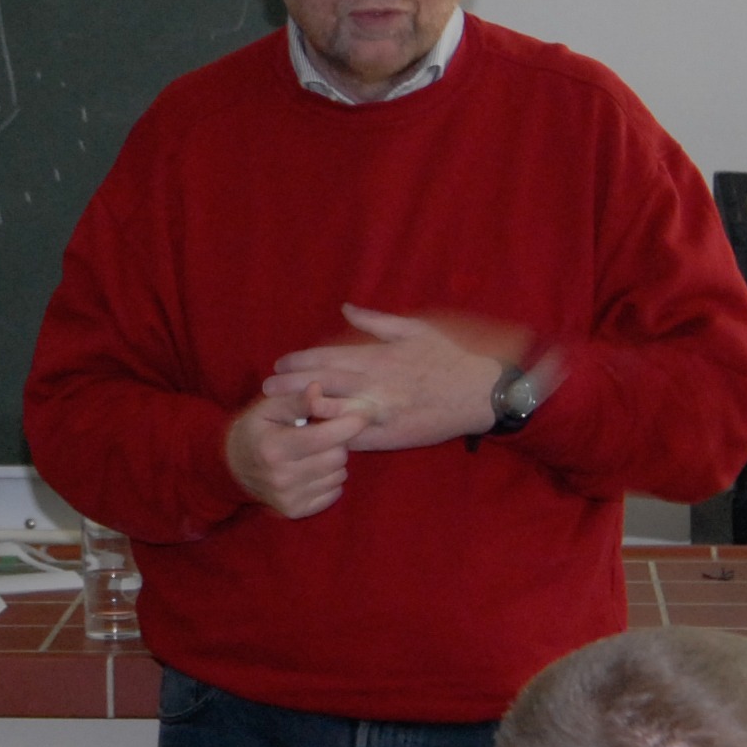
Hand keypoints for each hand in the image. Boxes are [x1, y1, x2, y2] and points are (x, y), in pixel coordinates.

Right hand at [224, 397, 356, 518]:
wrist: (232, 468)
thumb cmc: (254, 430)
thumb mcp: (268, 408)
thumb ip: (296, 400)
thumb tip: (318, 389)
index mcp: (274, 448)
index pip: (323, 437)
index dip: (347, 424)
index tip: (360, 414)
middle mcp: (282, 477)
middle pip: (337, 456)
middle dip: (337, 441)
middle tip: (322, 433)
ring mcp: (289, 498)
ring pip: (339, 474)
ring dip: (333, 460)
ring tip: (314, 452)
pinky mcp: (296, 511)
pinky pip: (334, 493)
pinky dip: (329, 479)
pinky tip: (312, 469)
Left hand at [261, 306, 538, 451]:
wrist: (481, 392)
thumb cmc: (449, 357)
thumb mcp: (415, 329)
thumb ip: (376, 321)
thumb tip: (346, 307)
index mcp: (378, 357)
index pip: (328, 359)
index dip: (300, 362)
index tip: (280, 363)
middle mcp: (374, 385)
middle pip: (323, 386)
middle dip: (291, 388)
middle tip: (266, 389)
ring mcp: (381, 412)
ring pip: (333, 414)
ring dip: (305, 414)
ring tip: (282, 414)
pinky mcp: (392, 436)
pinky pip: (356, 438)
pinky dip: (333, 437)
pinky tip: (314, 438)